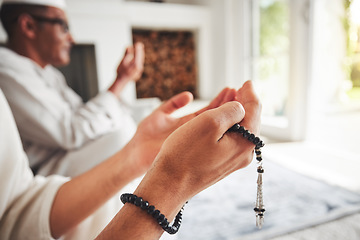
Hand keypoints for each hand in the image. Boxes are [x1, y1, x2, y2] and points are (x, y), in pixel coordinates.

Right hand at [95, 82, 260, 239]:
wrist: (169, 184)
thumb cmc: (185, 153)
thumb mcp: (209, 123)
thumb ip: (231, 110)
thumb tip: (240, 107)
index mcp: (245, 142)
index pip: (254, 111)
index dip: (250, 93)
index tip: (246, 82)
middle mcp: (243, 154)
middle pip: (250, 121)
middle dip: (245, 103)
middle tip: (241, 88)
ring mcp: (232, 161)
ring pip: (240, 130)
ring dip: (236, 113)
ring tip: (232, 99)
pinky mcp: (220, 164)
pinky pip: (231, 140)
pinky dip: (228, 126)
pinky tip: (221, 120)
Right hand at [108, 42, 144, 95]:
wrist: (122, 81)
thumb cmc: (121, 71)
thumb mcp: (123, 62)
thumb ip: (127, 54)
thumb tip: (128, 46)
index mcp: (135, 64)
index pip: (138, 54)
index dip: (138, 48)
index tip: (138, 43)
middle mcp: (139, 67)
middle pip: (140, 57)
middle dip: (140, 50)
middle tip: (140, 44)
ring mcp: (139, 70)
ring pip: (141, 60)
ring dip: (140, 54)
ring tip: (140, 48)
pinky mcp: (138, 72)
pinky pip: (139, 63)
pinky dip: (139, 59)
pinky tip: (137, 56)